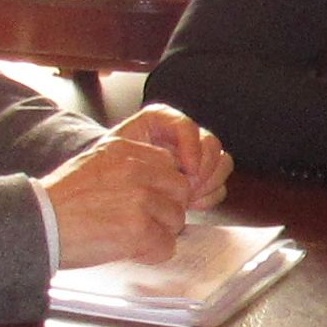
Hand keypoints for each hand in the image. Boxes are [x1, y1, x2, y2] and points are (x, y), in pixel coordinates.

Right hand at [41, 125, 193, 266]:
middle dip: (166, 210)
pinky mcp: (138, 229)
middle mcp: (135, 169)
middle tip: (142, 223)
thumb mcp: (94, 165)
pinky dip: (151, 254)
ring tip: (129, 238)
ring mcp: (139, 198)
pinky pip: (166, 246)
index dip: (160, 188)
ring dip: (159, 233)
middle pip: (179, 190)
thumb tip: (155, 186)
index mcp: (124, 148)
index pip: (167, 164)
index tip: (147, 202)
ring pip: (176, 219)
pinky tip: (128, 251)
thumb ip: (127, 168)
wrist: (38, 224)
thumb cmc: (59, 202)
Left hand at [112, 103, 232, 205]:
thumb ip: (140, 151)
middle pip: (211, 143)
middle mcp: (180, 138)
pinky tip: (192, 203)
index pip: (186, 126)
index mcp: (159, 123)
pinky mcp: (199, 180)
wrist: (104, 193)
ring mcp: (192, 159)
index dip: (191, 146)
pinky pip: (218, 184)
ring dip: (209, 182)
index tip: (187, 169)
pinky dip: (209, 195)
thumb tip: (169, 166)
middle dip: (204, 168)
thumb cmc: (105, 172)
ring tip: (190, 197)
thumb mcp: (113, 153)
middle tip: (189, 188)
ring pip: (222, 162)